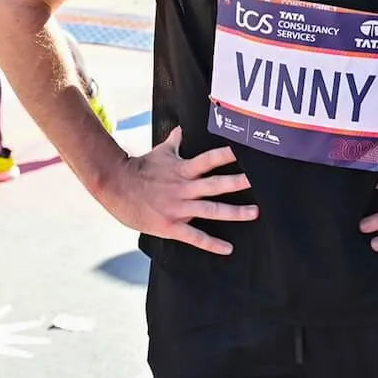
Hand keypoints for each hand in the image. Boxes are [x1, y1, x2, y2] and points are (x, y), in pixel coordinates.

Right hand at [99, 127, 256, 254]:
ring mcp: (178, 207)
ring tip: (255, 213)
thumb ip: (174, 142)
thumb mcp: (159, 153)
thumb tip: (181, 129)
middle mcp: (183, 187)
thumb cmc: (139, 169)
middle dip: (238, 183)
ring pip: (211, 210)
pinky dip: (212, 244)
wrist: (115, 186)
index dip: (228, 155)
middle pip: (215, 184)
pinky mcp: (171, 225)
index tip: (247, 151)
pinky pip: (194, 236)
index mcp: (182, 169)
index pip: (210, 159)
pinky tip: (228, 249)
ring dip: (234, 212)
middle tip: (261, 182)